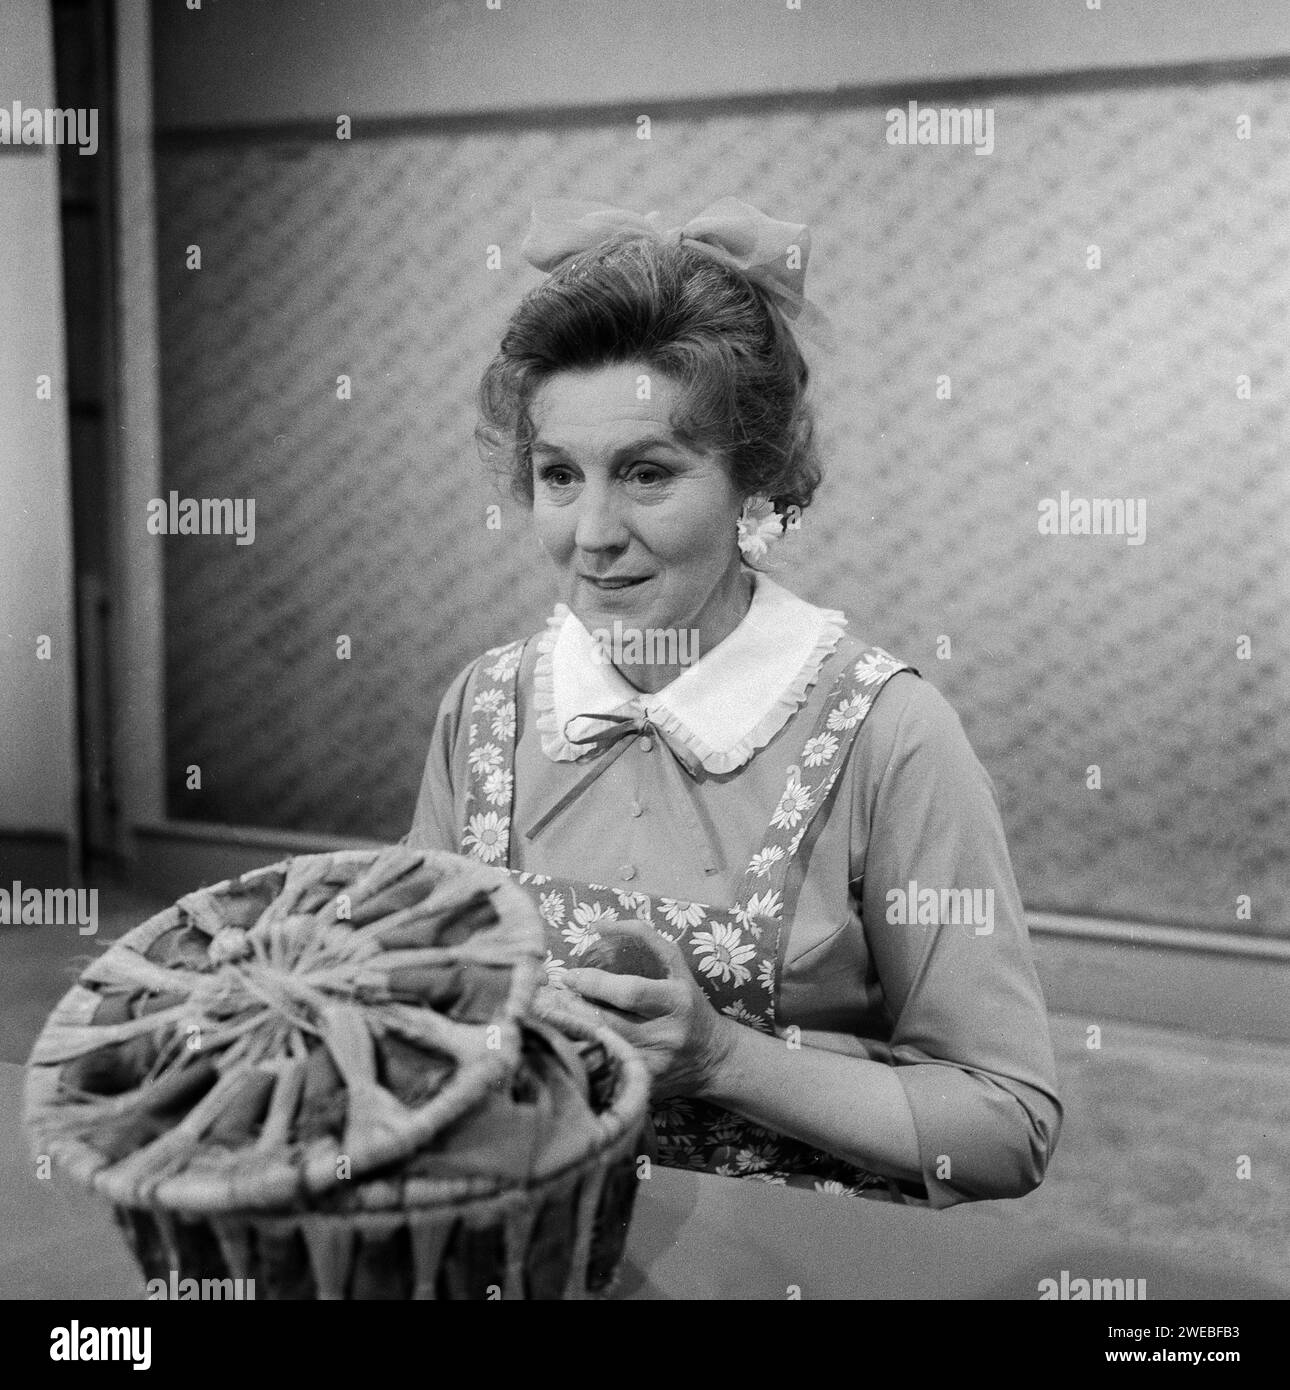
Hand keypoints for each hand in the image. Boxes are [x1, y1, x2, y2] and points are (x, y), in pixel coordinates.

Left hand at [561, 922, 735, 1100]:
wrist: (714, 1058)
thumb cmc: (688, 1004)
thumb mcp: (677, 968)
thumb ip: (646, 942)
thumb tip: (598, 926)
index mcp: (678, 1000)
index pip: (632, 991)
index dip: (595, 982)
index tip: (570, 974)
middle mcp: (668, 1032)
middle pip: (612, 1021)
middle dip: (577, 1006)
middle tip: (554, 994)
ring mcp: (656, 1061)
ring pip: (606, 1044)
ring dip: (574, 1026)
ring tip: (552, 1012)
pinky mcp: (646, 1082)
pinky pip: (609, 1063)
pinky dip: (586, 1049)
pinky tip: (568, 1039)